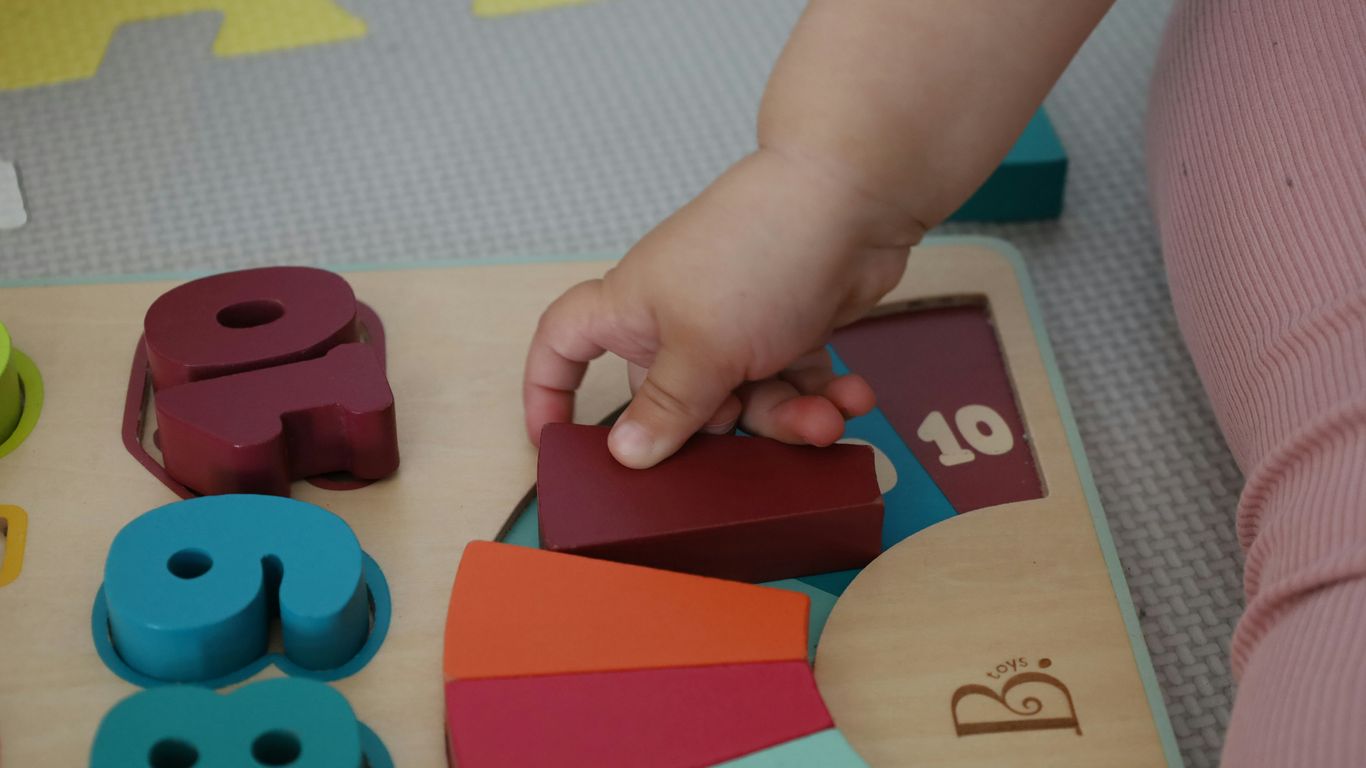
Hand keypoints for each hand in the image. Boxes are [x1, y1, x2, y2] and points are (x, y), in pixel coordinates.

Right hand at [523, 147, 918, 467]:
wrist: (852, 196)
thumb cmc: (757, 253)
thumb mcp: (703, 348)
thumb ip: (666, 407)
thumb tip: (624, 454)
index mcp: (630, 312)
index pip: (563, 346)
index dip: (549, 392)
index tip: (557, 442)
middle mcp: (674, 319)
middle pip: (672, 401)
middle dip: (720, 427)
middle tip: (755, 434)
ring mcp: (734, 323)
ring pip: (745, 399)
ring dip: (787, 416)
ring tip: (823, 420)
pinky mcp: (788, 326)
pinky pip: (794, 380)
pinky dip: (821, 393)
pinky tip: (850, 396)